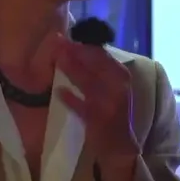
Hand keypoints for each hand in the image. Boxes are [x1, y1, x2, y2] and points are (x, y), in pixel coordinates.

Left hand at [55, 38, 138, 161]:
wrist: (119, 143)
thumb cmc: (113, 109)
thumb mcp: (112, 85)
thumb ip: (99, 68)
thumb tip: (76, 47)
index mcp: (122, 76)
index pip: (102, 55)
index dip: (84, 45)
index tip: (67, 37)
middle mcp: (118, 87)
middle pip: (96, 66)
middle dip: (76, 54)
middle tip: (57, 44)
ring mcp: (109, 104)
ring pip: (89, 83)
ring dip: (73, 71)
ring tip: (57, 60)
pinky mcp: (98, 120)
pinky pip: (82, 108)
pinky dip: (71, 100)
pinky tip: (59, 92)